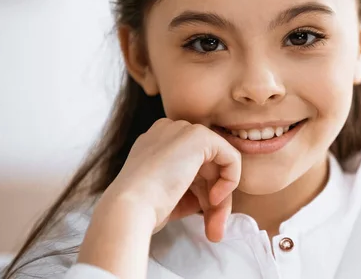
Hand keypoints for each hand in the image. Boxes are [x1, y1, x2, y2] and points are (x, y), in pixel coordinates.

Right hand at [100, 118, 241, 241]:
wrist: (129, 208)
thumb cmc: (143, 210)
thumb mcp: (171, 197)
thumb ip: (192, 190)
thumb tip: (215, 199)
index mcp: (156, 144)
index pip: (191, 166)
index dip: (201, 193)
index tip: (201, 216)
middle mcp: (168, 132)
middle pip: (207, 167)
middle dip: (213, 201)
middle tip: (214, 230)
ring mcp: (182, 130)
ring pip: (219, 166)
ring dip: (221, 201)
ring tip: (215, 228)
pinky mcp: (198, 136)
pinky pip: (230, 157)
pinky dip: (230, 180)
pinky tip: (215, 199)